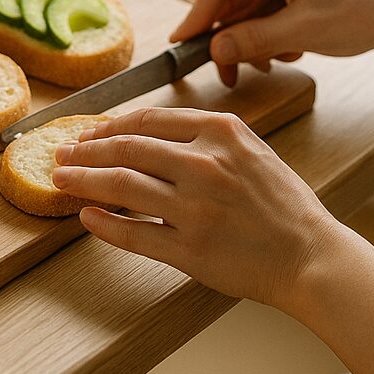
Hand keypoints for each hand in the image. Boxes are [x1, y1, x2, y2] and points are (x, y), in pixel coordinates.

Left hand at [51, 106, 342, 310]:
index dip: (109, 126)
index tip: (88, 132)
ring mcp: (195, 208)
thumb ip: (207, 137)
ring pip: (121, 186)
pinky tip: (88, 219)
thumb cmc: (284, 205)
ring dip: (84, 181)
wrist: (310, 254)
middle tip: (62, 154)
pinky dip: (104, 225)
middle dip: (85, 151)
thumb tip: (150, 135)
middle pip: (127, 149)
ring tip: (63, 180)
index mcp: (222, 132)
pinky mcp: (190, 250)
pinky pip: (134, 234)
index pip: (148, 120)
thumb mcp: (251, 150)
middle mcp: (206, 164)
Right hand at [172, 0, 373, 81]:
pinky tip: (286, 54)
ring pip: (246, 11)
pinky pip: (264, 15)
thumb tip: (214, 49)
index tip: (181, 45)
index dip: (197, 16)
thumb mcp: (301, 32)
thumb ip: (253, 39)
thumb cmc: (360, 12)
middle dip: (227, 36)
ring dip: (249, 42)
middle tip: (223, 70)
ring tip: (262, 66)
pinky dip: (267, 39)